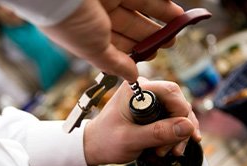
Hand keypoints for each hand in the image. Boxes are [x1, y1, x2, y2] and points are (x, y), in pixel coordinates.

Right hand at [40, 0, 183, 82]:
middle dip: (151, 36)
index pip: (118, 46)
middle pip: (131, 27)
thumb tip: (131, 78)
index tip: (153, 55)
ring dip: (160, 17)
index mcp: (89, 36)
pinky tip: (173, 10)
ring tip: (178, 25)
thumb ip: (114, 64)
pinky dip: (158, 3)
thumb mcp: (94, 50)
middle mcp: (98, 17)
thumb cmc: (68, 20)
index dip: (137, 52)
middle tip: (170, 41)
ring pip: (139, 9)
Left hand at [83, 78, 200, 165]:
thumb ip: (158, 133)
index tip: (176, 137)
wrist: (94, 147)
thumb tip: (187, 126)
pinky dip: (176, 134)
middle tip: (171, 150)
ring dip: (179, 134)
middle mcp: (145, 90)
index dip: (180, 114)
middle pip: (178, 103)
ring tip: (170, 152)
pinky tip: (176, 147)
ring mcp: (150, 100)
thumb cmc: (106, 141)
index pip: (171, 92)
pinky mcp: (153, 110)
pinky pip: (173, 119)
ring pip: (179, 112)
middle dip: (180, 128)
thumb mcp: (130, 140)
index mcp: (135, 90)